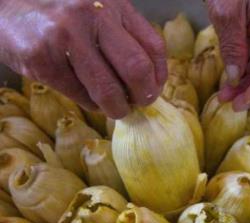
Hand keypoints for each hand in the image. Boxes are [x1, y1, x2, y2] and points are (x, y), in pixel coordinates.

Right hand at [0, 0, 166, 117]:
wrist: (8, 6)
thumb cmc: (61, 13)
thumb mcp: (99, 14)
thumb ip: (124, 38)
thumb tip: (148, 79)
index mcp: (113, 4)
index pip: (153, 47)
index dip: (159, 76)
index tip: (154, 90)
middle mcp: (92, 16)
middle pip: (136, 69)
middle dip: (143, 96)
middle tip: (138, 104)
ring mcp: (67, 37)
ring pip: (108, 89)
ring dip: (117, 108)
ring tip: (116, 108)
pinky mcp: (44, 61)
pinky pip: (81, 96)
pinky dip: (92, 104)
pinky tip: (91, 98)